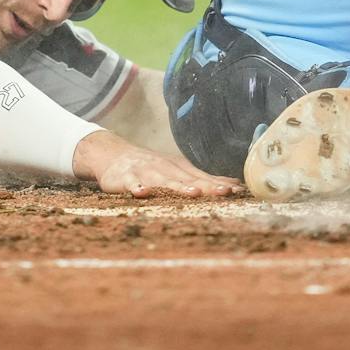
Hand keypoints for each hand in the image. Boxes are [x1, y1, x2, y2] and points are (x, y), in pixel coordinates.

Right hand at [73, 129, 241, 198]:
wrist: (115, 155)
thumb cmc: (152, 167)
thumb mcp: (178, 170)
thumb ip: (203, 178)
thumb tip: (234, 184)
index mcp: (179, 169)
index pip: (201, 178)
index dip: (217, 184)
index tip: (235, 191)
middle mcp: (165, 169)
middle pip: (187, 179)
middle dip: (205, 186)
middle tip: (222, 193)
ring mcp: (145, 172)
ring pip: (163, 180)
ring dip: (177, 186)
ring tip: (192, 193)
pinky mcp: (124, 178)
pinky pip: (130, 183)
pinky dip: (136, 187)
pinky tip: (141, 192)